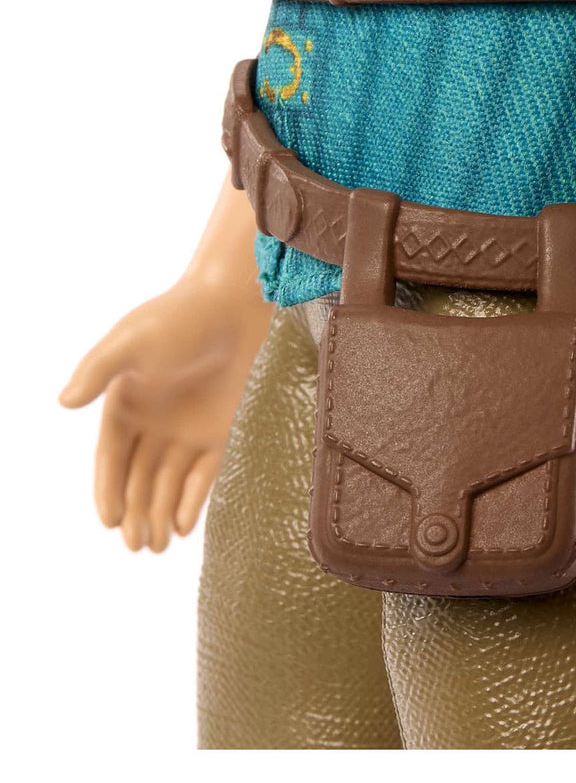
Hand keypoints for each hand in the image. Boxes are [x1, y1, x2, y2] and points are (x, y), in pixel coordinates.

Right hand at [60, 277, 272, 551]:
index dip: (108, 489)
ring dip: (160, 514)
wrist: (236, 303)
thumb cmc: (180, 317)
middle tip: (136, 546)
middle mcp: (153, 421)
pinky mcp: (221, 430)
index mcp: (124, 402)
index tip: (109, 521)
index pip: (111, 456)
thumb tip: (64, 403)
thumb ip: (98, 371)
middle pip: (138, 477)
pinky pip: (204, 473)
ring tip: (155, 547)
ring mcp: (187, 427)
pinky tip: (184, 526)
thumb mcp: (132, 340)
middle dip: (135, 513)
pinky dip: (192, 499)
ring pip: (168, 482)